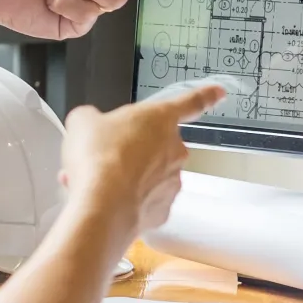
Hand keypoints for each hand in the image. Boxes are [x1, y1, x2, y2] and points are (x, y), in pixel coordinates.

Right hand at [59, 83, 225, 237]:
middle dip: (134, 149)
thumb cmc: (98, 160)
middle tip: (107, 155)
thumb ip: (92, 118)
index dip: (205, 96)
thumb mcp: (83, 122)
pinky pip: (145, 200)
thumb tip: (90, 124)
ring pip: (149, 174)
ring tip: (100, 181)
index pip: (190, 102)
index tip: (219, 93)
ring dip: (128, 175)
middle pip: (157, 144)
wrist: (101, 207)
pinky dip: (128, 200)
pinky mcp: (162, 209)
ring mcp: (171, 180)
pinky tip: (107, 199)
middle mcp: (173, 149)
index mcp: (159, 118)